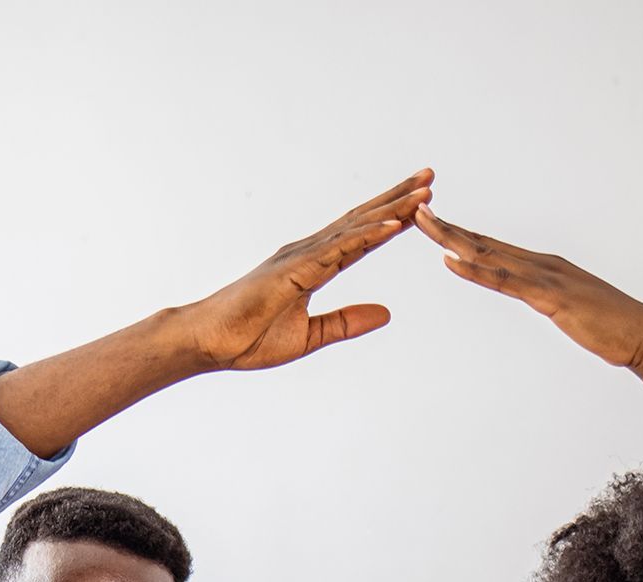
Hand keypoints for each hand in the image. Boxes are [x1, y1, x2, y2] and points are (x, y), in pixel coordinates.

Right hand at [180, 171, 433, 372]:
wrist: (211, 343)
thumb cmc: (249, 339)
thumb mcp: (311, 336)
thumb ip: (347, 323)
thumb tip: (387, 314)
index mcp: (313, 266)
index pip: (361, 237)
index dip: (391, 218)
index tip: (420, 203)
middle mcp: (310, 252)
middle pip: (363, 220)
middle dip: (398, 198)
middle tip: (430, 178)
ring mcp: (302, 257)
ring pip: (356, 227)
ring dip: (392, 208)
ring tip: (424, 192)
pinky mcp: (295, 271)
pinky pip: (339, 251)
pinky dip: (368, 236)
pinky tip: (395, 225)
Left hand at [414, 205, 642, 373]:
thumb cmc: (610, 328)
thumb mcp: (569, 310)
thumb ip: (548, 300)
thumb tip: (533, 298)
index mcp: (543, 267)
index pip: (492, 248)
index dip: (460, 233)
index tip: (432, 221)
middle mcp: (541, 263)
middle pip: (483, 242)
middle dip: (446, 226)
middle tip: (412, 207)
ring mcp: (545, 278)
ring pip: (489, 255)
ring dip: (452, 238)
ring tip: (421, 223)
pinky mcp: (550, 298)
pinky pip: (506, 282)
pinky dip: (476, 271)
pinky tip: (451, 261)